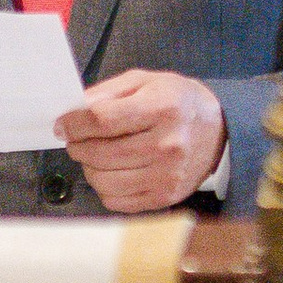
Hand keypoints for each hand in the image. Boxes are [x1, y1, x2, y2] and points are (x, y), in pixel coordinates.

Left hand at [59, 69, 225, 212]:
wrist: (219, 131)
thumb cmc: (178, 103)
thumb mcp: (146, 82)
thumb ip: (108, 93)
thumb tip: (74, 110)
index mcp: (163, 109)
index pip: (103, 120)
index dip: (74, 124)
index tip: (63, 125)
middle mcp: (168, 145)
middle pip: (101, 153)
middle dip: (78, 146)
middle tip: (76, 140)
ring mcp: (167, 175)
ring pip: (104, 181)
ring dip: (90, 168)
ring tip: (96, 155)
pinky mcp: (165, 197)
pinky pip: (116, 201)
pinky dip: (105, 188)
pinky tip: (113, 172)